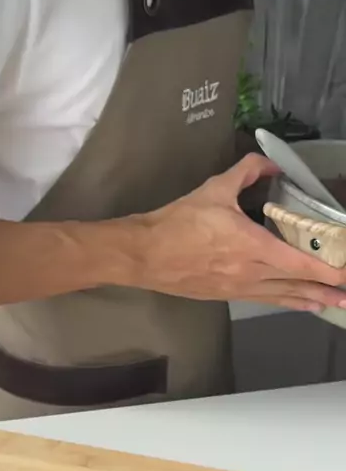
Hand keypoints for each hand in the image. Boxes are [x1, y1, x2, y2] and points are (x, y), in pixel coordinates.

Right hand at [137, 153, 345, 312]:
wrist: (145, 254)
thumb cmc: (178, 223)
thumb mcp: (214, 189)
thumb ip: (246, 172)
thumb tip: (269, 164)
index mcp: (251, 246)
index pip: (298, 263)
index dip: (325, 270)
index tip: (344, 272)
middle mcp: (249, 272)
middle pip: (295, 285)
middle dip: (325, 290)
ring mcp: (237, 288)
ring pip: (281, 297)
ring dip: (309, 301)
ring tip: (331, 306)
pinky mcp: (225, 295)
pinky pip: (263, 299)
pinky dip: (285, 302)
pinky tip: (297, 304)